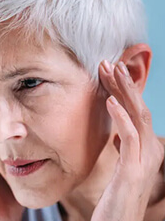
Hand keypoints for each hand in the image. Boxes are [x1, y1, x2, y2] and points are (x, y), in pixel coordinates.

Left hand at [91, 60, 163, 220]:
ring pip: (138, 116)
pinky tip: (110, 102)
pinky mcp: (133, 170)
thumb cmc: (119, 195)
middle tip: (109, 63)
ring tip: (112, 71)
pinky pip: (129, 138)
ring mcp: (144, 159)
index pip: (134, 110)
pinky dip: (121, 117)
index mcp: (144, 146)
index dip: (122, 90)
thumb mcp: (122, 166)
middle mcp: (149, 149)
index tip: (107, 72)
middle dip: (124, 83)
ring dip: (125, 92)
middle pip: (138, 107)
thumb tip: (118, 134)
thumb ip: (123, 148)